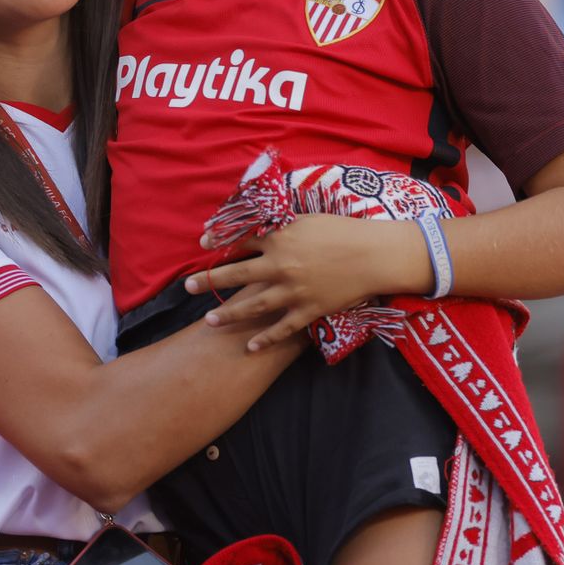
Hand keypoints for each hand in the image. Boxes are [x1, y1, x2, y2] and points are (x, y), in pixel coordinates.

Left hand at [185, 215, 426, 350]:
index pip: (242, 238)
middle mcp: (281, 265)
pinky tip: (249, 345)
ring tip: (209, 320)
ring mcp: (294, 291)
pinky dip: (265, 338)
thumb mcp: (308, 219)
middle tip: (188, 286)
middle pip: (238, 273)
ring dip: (229, 313)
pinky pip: (282, 328)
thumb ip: (282, 224)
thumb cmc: (343, 231)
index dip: (220, 239)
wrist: (375, 256)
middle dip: (210, 280)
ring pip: (253, 305)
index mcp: (281, 238)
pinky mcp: (309, 310)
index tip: (203, 243)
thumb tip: (261, 222)